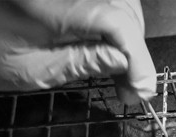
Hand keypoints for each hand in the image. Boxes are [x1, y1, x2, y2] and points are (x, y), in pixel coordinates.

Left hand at [0, 0, 155, 102]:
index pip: (115, 23)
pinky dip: (118, 25)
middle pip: (123, 11)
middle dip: (135, 51)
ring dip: (130, 38)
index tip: (143, 88)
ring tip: (124, 73)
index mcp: (51, 7)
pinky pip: (107, 2)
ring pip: (122, 4)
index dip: (137, 56)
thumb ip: (81, 63)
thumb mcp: (32, 70)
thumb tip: (123, 62)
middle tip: (133, 89)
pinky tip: (113, 50)